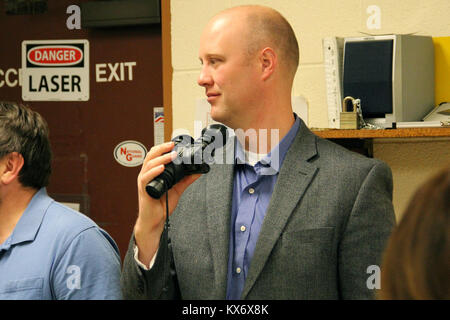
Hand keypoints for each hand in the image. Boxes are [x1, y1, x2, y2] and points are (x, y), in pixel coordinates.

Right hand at [134, 141, 200, 265]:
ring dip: (161, 158)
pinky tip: (161, 168)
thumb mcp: (177, 189)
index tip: (174, 143)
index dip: (162, 147)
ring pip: (149, 164)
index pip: (155, 155)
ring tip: (171, 156)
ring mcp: (144, 182)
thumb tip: (198, 171)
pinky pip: (147, 178)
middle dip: (161, 149)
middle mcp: (147, 175)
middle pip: (150, 156)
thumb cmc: (161, 205)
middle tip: (172, 145)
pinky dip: (154, 172)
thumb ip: (186, 179)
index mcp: (153, 172)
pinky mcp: (143, 190)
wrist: (155, 220)